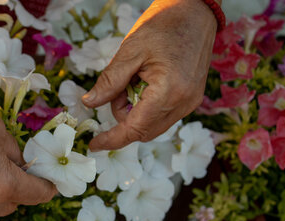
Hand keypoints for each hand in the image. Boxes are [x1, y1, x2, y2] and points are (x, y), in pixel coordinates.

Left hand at [82, 0, 217, 150]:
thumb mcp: (129, 51)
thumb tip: (89, 103)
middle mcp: (183, 103)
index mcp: (169, 92)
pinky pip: (163, 115)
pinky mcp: (192, 98)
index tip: (94, 144)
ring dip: (135, 111)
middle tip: (118, 89)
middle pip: (143, 131)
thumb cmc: (164, 25)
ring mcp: (190, 102)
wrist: (195, 11)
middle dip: (123, 117)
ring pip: (152, 125)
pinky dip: (148, 107)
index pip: (135, 129)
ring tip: (134, 79)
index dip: (112, 140)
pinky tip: (146, 82)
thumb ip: (109, 82)